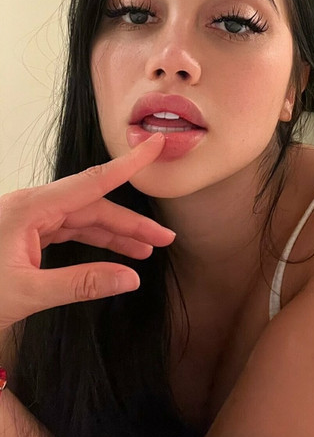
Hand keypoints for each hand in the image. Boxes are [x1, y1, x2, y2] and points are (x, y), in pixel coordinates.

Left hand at [0, 133, 173, 330]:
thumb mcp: (27, 293)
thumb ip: (81, 284)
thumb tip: (131, 279)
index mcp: (29, 209)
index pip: (91, 181)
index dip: (128, 164)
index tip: (154, 144)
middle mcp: (31, 207)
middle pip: (93, 206)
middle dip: (130, 223)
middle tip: (163, 239)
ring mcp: (29, 221)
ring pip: (84, 220)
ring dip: (115, 235)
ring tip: (147, 251)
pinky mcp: (27, 236)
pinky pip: (70, 232)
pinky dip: (95, 243)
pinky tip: (116, 256)